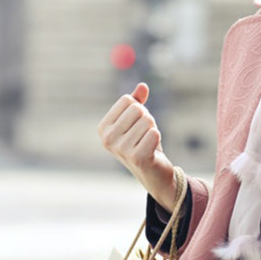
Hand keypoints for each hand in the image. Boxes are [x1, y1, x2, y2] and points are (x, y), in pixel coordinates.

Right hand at [98, 83, 180, 211]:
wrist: (153, 173)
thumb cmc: (143, 143)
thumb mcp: (138, 121)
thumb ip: (137, 102)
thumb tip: (143, 86)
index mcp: (103, 128)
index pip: (127, 100)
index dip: (138, 109)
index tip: (137, 126)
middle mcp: (108, 139)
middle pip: (137, 109)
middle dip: (147, 120)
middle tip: (145, 136)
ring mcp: (121, 150)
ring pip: (148, 121)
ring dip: (153, 130)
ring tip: (148, 144)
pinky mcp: (137, 158)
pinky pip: (154, 134)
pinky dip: (157, 139)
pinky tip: (152, 151)